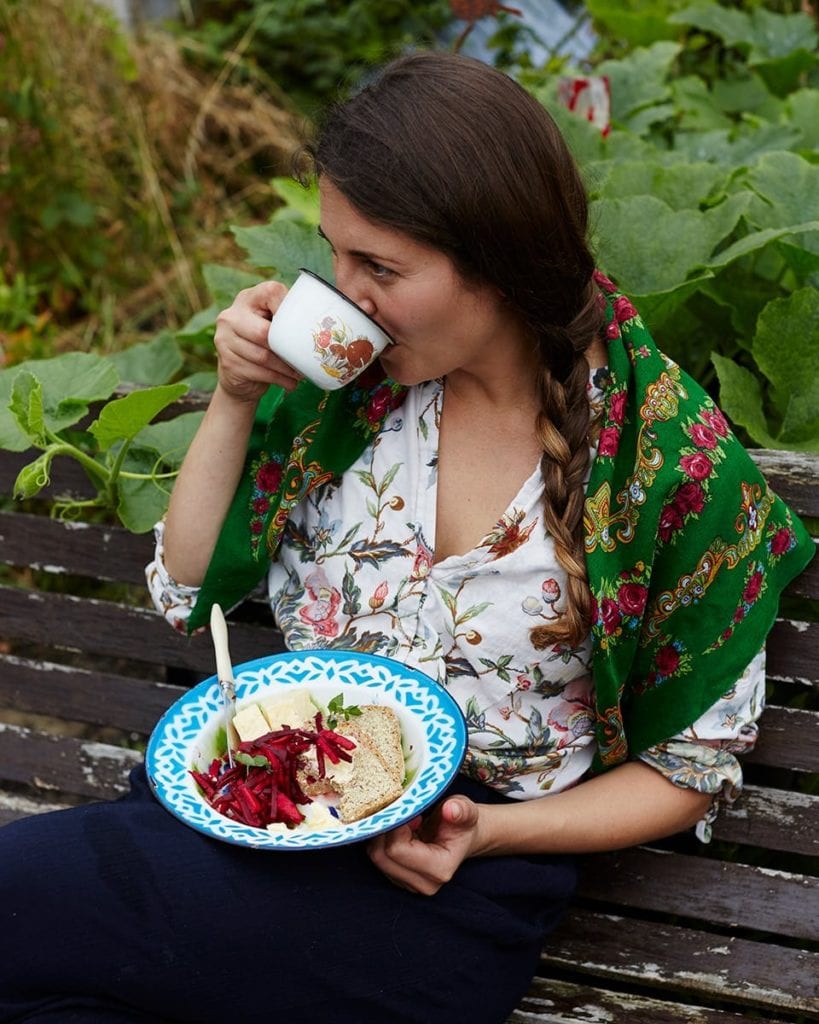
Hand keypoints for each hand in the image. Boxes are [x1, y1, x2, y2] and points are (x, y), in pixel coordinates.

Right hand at [213, 281, 302, 401]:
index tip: (304, 325)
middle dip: (288, 348)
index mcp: (247, 299)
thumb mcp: (274, 325)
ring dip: (287, 368)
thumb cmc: (265, 344)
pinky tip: (290, 383)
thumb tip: (324, 329)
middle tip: (306, 358)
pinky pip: (259, 372)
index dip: (290, 309)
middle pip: (264, 332)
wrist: (239, 376)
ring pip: (263, 356)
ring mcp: (224, 340)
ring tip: (301, 374)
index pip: (271, 293)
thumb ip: (289, 319)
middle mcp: (230, 316)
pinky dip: (280, 380)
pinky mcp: (227, 363)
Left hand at [367, 796, 481, 895]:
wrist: (463, 837)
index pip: (398, 850)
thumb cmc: (462, 823)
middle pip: (382, 856)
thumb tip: (451, 809)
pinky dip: (382, 840)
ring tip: (403, 822)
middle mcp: (424, 883)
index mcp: (440, 869)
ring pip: (377, 858)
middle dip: (386, 830)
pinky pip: (378, 858)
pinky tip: (400, 831)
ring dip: (383, 834)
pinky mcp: (399, 879)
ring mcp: (410, 884)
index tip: (411, 812)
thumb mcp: (467, 810)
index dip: (397, 826)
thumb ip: (461, 810)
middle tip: (403, 814)